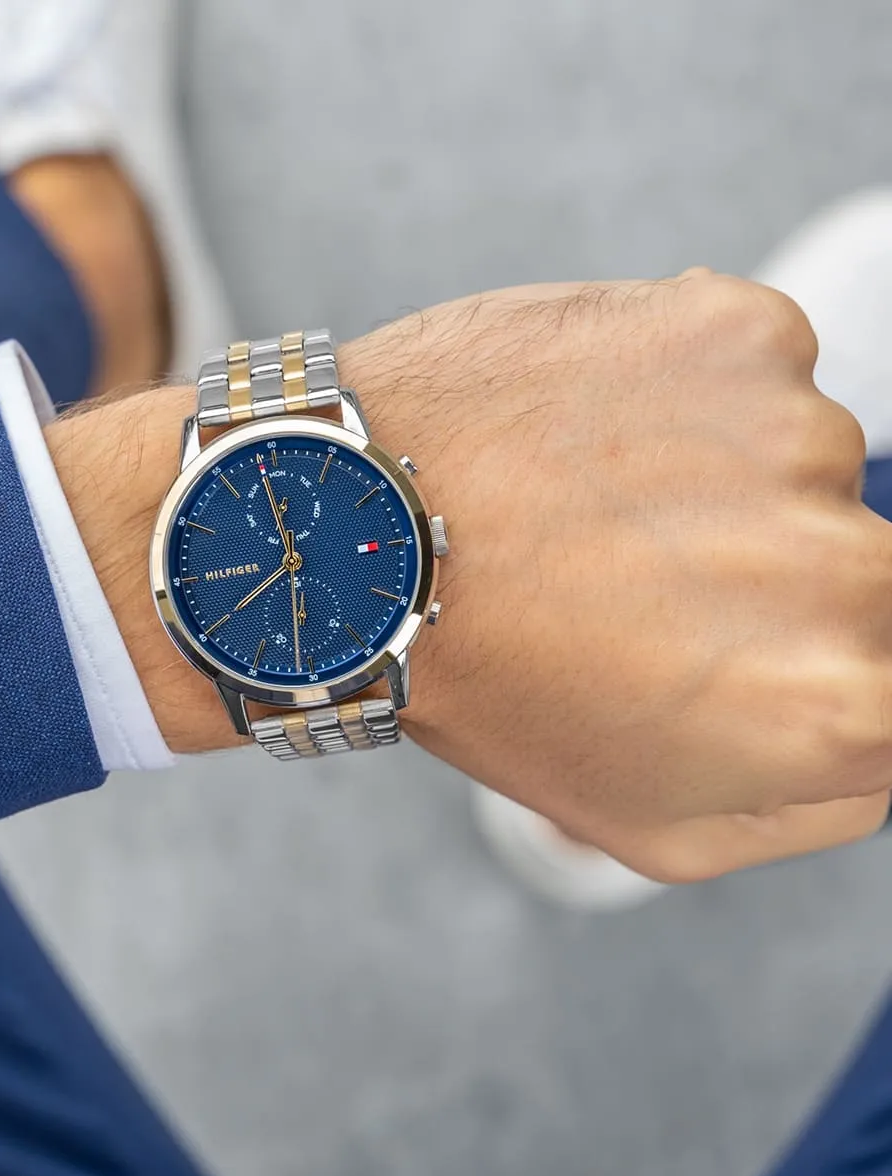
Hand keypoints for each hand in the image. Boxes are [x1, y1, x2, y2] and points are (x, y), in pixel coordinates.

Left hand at [48, 270, 891, 883]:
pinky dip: (688, 402)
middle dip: (769, 580)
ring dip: (718, 486)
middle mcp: (849, 565)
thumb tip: (879, 717)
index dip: (807, 659)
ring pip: (802, 467)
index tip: (730, 639)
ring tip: (590, 511)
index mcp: (841, 706)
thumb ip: (820, 795)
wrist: (355, 534)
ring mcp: (797, 434)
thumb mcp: (652, 822)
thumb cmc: (488, 686)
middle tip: (638, 582)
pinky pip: (751, 376)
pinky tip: (588, 439)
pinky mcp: (738, 333)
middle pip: (867, 569)